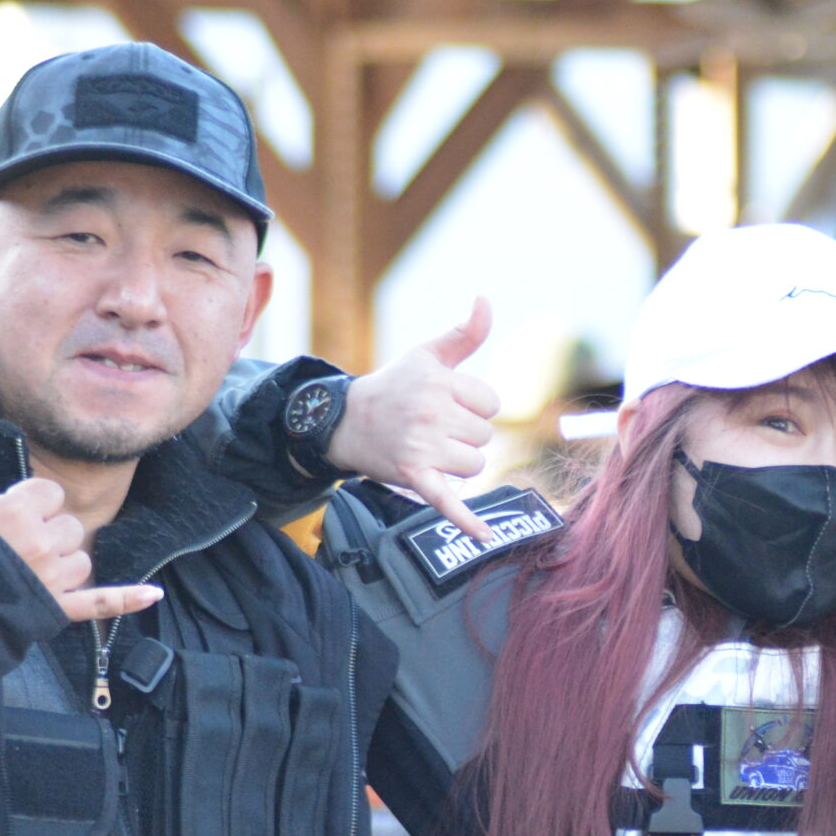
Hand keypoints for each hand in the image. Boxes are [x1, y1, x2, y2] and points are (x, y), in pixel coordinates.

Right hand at [0, 411, 161, 623]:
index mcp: (20, 511)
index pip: (50, 493)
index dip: (31, 502)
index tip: (6, 514)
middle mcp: (43, 542)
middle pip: (69, 526)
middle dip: (48, 532)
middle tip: (11, 546)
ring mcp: (53, 578)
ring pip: (82, 561)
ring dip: (64, 562)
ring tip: (26, 571)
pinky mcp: (58, 609)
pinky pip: (100, 603)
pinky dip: (127, 600)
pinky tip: (153, 594)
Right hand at [328, 298, 500, 540]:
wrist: (344, 422)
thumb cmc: (394, 386)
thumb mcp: (426, 356)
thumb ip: (464, 334)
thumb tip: (486, 300)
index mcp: (439, 382)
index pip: (491, 404)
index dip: (472, 405)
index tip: (443, 403)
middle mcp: (431, 413)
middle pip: (484, 436)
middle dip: (463, 434)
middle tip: (429, 427)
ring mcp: (422, 448)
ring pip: (475, 465)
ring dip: (458, 462)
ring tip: (427, 448)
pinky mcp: (415, 478)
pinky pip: (447, 502)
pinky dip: (465, 521)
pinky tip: (484, 535)